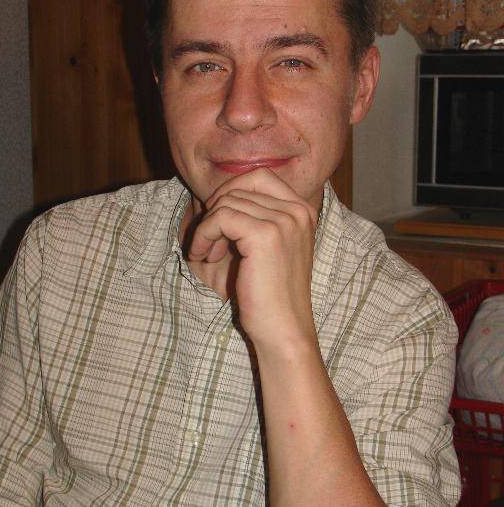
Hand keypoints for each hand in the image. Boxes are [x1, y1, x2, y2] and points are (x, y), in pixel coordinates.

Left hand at [188, 168, 317, 347]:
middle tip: (209, 239)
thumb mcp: (264, 249)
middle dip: (217, 208)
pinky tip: (204, 256)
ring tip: (207, 254)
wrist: (283, 330)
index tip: (218, 223)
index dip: (230, 193)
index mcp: (303, 211)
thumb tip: (213, 196)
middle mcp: (298, 211)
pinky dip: (204, 235)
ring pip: (227, 202)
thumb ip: (250, 219)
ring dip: (207, 227)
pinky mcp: (265, 235)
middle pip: (241, 185)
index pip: (259, 176)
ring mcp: (284, 221)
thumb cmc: (270, 296)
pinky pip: (220, 217)